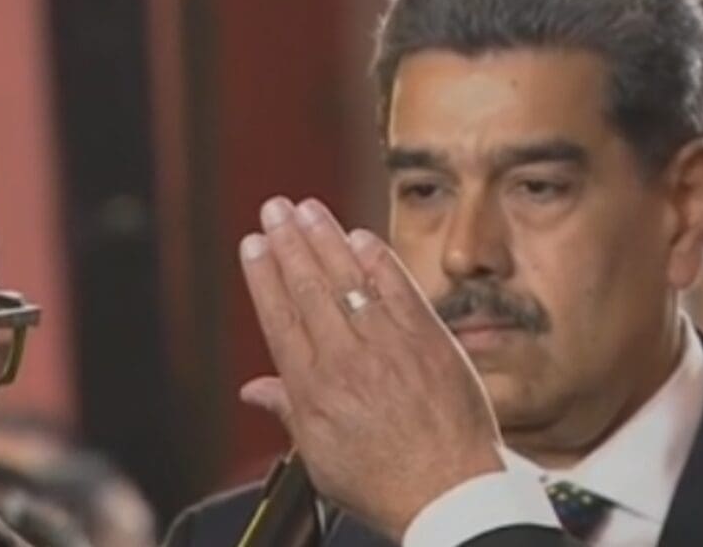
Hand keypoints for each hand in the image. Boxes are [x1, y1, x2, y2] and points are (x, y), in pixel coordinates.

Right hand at [238, 197, 504, 538]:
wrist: (449, 493)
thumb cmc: (387, 483)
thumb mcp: (320, 458)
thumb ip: (288, 412)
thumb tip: (254, 390)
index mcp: (313, 390)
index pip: (280, 317)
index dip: (263, 275)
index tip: (253, 244)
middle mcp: (346, 360)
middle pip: (309, 287)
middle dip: (288, 242)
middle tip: (274, 208)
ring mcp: (389, 346)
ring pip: (349, 279)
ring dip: (325, 237)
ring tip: (306, 208)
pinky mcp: (428, 339)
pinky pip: (399, 288)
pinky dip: (378, 259)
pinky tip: (360, 236)